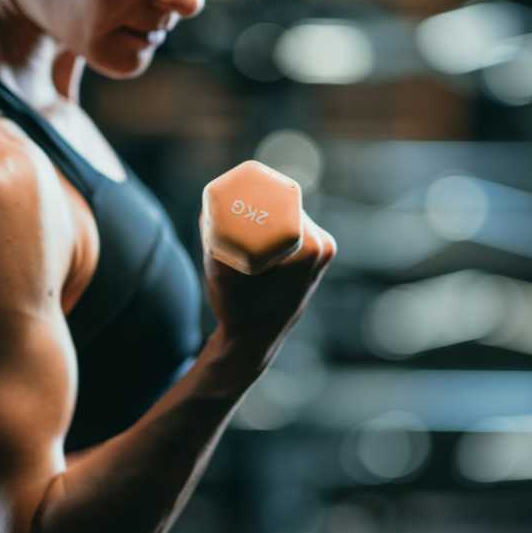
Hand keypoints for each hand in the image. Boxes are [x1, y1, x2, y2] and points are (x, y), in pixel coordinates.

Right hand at [201, 207, 336, 366]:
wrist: (251, 341)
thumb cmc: (237, 308)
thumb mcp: (222, 270)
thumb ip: (213, 235)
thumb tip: (209, 203)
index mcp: (312, 246)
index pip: (282, 200)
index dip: (256, 190)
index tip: (234, 191)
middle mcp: (323, 247)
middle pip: (286, 207)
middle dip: (259, 201)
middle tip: (233, 201)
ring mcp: (322, 254)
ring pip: (288, 219)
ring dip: (266, 215)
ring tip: (242, 217)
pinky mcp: (315, 260)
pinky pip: (292, 232)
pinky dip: (273, 228)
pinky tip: (257, 229)